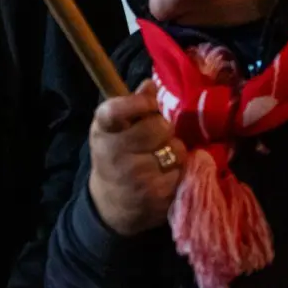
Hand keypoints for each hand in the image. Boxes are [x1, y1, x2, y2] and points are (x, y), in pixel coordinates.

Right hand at [88, 79, 187, 236]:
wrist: (112, 203)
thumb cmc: (116, 157)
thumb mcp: (115, 130)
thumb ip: (132, 106)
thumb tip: (150, 84)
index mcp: (103, 131)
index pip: (116, 110)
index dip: (137, 103)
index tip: (150, 103)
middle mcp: (115, 153)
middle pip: (159, 127)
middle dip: (164, 129)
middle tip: (157, 138)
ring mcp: (136, 177)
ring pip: (177, 150)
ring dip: (176, 152)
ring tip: (162, 159)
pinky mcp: (156, 196)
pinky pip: (184, 173)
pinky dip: (181, 173)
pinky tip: (167, 176)